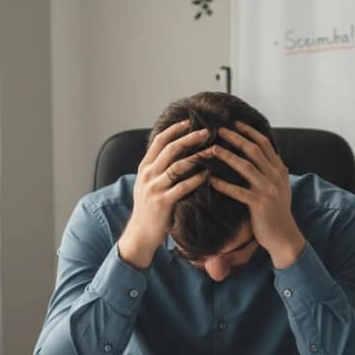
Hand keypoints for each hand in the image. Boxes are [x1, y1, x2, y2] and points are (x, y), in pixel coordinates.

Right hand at [118, 121, 208, 268]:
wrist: (140, 234)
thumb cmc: (149, 209)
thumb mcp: (147, 184)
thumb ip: (157, 168)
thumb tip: (172, 150)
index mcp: (145, 167)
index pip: (160, 141)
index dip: (175, 129)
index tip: (190, 121)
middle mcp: (148, 175)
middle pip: (171, 149)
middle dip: (190, 138)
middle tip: (207, 131)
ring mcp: (155, 188)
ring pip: (179, 166)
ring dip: (198, 156)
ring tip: (213, 150)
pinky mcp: (164, 202)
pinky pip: (183, 187)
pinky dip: (197, 179)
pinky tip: (209, 174)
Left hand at [206, 122, 305, 268]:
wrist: (284, 236)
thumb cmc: (278, 213)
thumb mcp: (281, 187)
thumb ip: (275, 172)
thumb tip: (272, 157)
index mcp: (280, 170)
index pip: (265, 144)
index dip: (249, 131)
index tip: (235, 123)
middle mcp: (275, 176)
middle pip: (254, 150)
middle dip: (236, 138)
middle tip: (219, 130)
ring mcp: (268, 190)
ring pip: (245, 167)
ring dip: (227, 156)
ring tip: (212, 149)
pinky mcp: (259, 204)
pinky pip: (238, 191)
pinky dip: (224, 185)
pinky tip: (211, 180)